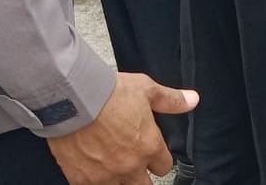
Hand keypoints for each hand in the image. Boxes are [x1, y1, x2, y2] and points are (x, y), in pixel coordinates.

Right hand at [48, 73, 197, 184]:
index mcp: (149, 147)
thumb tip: (193, 100)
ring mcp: (106, 175)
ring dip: (118, 179)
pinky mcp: (82, 178)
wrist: (72, 99)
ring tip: (111, 165)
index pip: (164, 166)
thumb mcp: (146, 90)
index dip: (159, 158)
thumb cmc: (109, 93)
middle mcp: (130, 166)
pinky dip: (92, 179)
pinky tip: (91, 167)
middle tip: (132, 162)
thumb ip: (171, 100)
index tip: (151, 152)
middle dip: (142, 175)